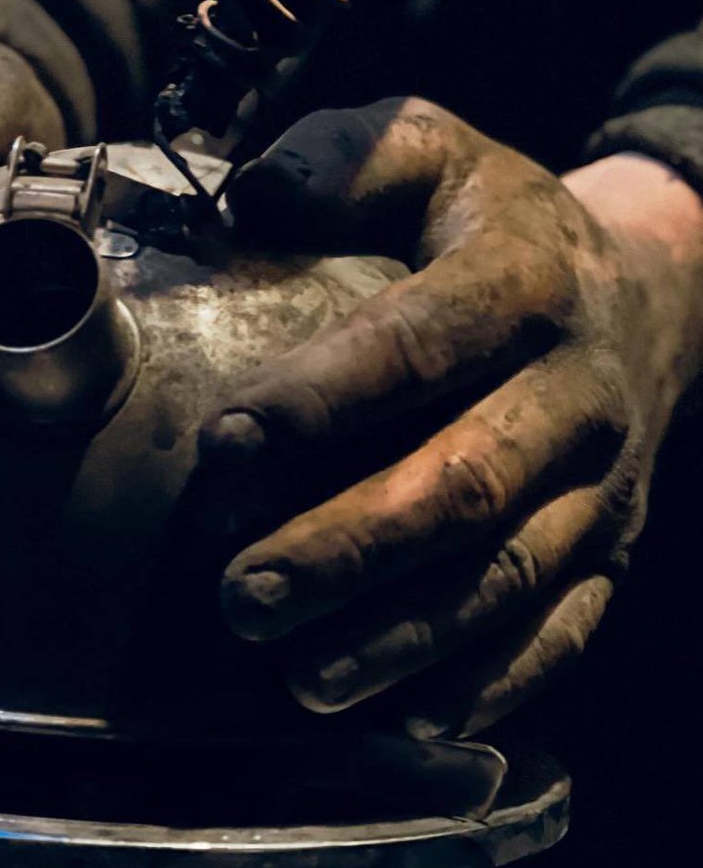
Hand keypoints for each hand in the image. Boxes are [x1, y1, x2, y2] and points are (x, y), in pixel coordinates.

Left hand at [199, 99, 702, 736]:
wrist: (644, 288)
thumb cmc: (498, 222)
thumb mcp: (432, 149)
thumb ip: (344, 157)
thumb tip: (248, 200)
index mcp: (528, 277)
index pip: (423, 342)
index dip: (322, 399)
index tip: (223, 449)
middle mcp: (579, 388)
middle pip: (464, 484)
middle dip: (345, 548)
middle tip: (238, 595)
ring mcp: (607, 481)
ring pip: (507, 577)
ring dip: (400, 637)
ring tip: (297, 676)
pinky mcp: (616, 546)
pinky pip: (562, 628)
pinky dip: (488, 683)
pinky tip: (405, 718)